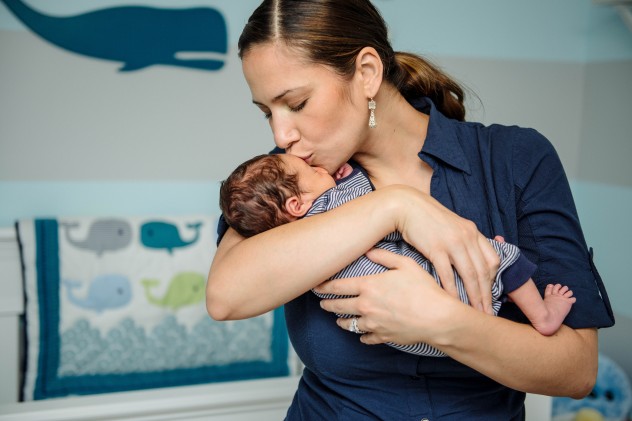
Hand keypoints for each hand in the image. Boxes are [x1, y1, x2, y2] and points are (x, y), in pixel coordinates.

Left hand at [314, 248, 463, 345]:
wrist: (438, 318)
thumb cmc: (424, 289)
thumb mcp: (406, 264)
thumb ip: (385, 256)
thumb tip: (369, 249)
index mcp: (368, 286)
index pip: (338, 287)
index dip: (324, 286)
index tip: (316, 286)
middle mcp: (365, 306)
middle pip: (338, 307)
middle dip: (327, 305)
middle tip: (322, 304)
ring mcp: (373, 323)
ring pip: (349, 325)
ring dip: (342, 322)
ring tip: (338, 320)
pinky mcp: (382, 337)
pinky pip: (366, 338)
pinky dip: (362, 336)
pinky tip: (362, 334)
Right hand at [391, 186, 499, 313]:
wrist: (406, 205)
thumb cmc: (426, 218)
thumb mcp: (451, 225)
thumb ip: (462, 240)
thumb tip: (466, 258)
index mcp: (473, 231)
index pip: (492, 259)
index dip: (493, 280)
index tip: (489, 294)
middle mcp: (467, 236)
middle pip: (483, 271)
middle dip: (487, 295)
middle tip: (487, 312)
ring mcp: (453, 242)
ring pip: (470, 275)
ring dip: (474, 297)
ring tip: (475, 312)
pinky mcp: (436, 248)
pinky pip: (448, 274)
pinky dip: (453, 290)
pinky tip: (453, 301)